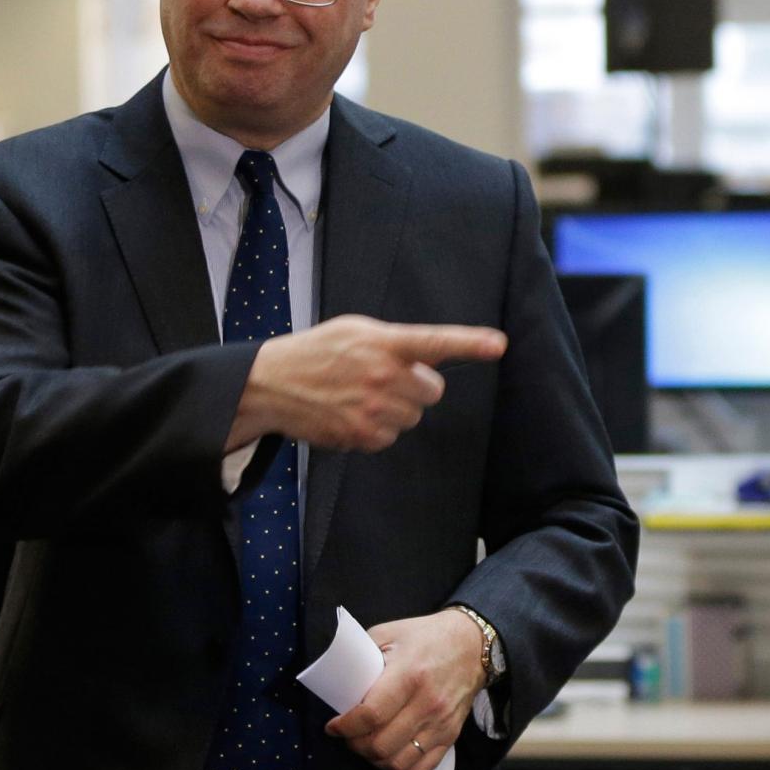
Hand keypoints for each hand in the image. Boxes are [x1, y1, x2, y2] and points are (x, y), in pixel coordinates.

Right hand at [229, 315, 506, 453]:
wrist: (272, 384)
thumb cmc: (316, 352)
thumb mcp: (355, 331)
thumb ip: (394, 341)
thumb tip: (429, 355)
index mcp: (384, 343)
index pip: (435, 341)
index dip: (470, 343)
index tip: (498, 345)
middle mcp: (383, 375)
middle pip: (432, 391)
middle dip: (414, 387)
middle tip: (382, 380)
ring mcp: (374, 409)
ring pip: (412, 417)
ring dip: (395, 410)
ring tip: (358, 397)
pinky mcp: (363, 435)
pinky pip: (391, 438)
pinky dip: (376, 430)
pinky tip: (350, 414)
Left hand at [324, 609, 486, 769]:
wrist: (472, 644)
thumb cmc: (425, 637)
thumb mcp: (389, 633)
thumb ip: (363, 656)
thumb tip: (340, 682)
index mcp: (408, 675)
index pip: (371, 715)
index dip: (346, 727)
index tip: (333, 727)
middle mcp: (427, 703)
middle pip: (382, 744)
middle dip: (356, 745)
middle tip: (348, 736)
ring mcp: (441, 723)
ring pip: (399, 762)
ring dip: (375, 759)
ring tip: (366, 746)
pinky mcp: (451, 735)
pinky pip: (421, 768)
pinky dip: (399, 769)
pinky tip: (388, 757)